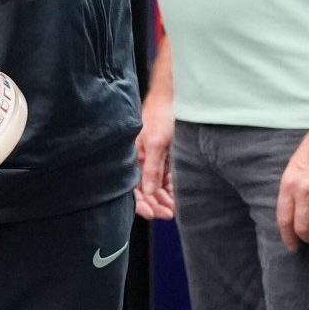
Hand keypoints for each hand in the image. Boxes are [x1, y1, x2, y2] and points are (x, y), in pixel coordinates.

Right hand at [134, 84, 175, 219]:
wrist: (176, 95)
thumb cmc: (161, 114)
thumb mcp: (157, 142)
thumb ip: (152, 168)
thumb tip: (147, 192)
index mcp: (132, 156)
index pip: (131, 187)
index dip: (140, 203)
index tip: (152, 214)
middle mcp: (140, 159)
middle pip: (144, 189)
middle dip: (155, 203)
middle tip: (168, 214)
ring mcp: (153, 157)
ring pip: (156, 185)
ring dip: (164, 198)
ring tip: (175, 208)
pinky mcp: (165, 155)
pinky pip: (165, 176)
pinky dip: (171, 187)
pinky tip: (177, 195)